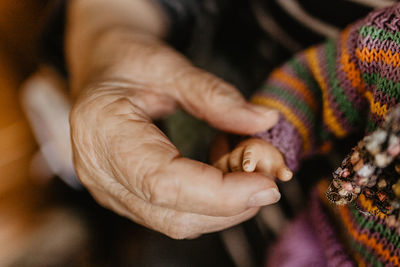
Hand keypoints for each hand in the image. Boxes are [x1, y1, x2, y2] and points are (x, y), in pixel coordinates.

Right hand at [68, 27, 280, 237]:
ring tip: (242, 165)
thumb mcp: (169, 67)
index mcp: (102, 131)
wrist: (102, 72)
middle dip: (231, 204)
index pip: (164, 182)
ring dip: (224, 205)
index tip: (266, 184)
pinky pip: (173, 214)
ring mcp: (110, 190)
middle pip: (173, 214)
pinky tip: (221, 172)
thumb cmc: (128, 62)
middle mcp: (98, 172)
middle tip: (267, 173)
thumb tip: (264, 121)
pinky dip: (209, 202)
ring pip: (177, 222)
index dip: (220, 193)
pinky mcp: (125, 196)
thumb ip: (216, 96)